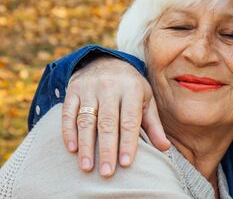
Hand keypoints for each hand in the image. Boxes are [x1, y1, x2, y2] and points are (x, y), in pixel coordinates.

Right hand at [61, 57, 170, 176]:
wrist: (106, 61)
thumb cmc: (130, 86)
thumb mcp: (145, 99)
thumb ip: (153, 124)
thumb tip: (165, 148)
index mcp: (131, 89)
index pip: (129, 120)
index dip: (127, 142)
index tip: (125, 163)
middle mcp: (110, 86)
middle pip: (107, 122)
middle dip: (106, 149)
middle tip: (106, 172)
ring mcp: (89, 87)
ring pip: (86, 119)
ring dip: (85, 145)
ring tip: (87, 167)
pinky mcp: (73, 89)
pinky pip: (68, 112)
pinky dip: (68, 131)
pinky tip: (72, 149)